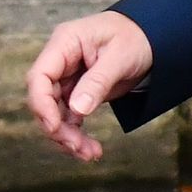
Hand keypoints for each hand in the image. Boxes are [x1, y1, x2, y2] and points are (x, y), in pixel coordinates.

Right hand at [24, 11, 152, 161]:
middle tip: (78, 147)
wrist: (152, 37)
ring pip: (55, 113)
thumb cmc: (135, 37)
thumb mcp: (120, 57)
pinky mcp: (76, 92)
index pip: (40, 76)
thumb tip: (78, 110)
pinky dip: (77, 134)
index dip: (41, 104)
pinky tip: (91, 149)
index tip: (54, 127)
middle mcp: (60, 61)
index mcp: (65, 43)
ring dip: (68, 136)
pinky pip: (69, 117)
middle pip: (44, 99)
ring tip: (90, 154)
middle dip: (57, 127)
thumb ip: (98, 82)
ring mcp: (67, 78)